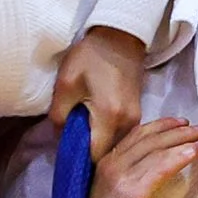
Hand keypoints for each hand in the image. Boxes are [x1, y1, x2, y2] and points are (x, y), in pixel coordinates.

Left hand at [49, 26, 146, 155]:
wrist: (120, 36)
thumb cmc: (91, 57)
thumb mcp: (66, 84)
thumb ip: (59, 117)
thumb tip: (62, 138)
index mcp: (109, 117)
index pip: (95, 157)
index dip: (79, 161)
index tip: (67, 159)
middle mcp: (128, 123)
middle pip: (107, 154)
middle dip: (88, 154)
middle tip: (71, 146)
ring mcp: (136, 119)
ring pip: (115, 146)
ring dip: (98, 144)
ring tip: (81, 135)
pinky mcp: (137, 114)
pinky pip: (120, 135)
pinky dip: (106, 135)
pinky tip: (93, 126)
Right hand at [86, 118, 197, 197]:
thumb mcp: (119, 191)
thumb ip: (134, 173)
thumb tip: (164, 162)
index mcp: (107, 161)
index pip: (137, 135)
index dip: (162, 126)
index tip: (182, 122)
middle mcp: (112, 164)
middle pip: (150, 139)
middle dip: (179, 131)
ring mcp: (120, 177)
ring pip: (157, 150)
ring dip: (185, 142)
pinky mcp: (131, 193)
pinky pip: (159, 169)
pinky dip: (179, 158)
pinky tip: (194, 154)